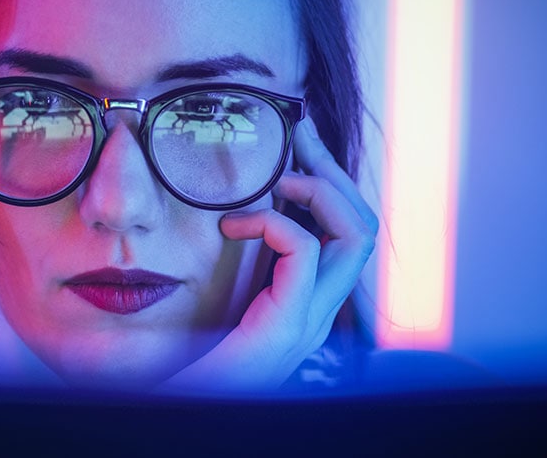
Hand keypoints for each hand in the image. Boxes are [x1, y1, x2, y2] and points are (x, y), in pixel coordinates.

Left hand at [159, 117, 377, 395]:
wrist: (183, 410)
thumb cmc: (191, 364)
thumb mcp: (220, 300)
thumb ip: (239, 265)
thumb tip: (226, 213)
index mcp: (307, 301)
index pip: (348, 232)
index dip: (331, 181)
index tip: (300, 141)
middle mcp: (318, 310)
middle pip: (363, 224)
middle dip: (333, 171)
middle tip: (299, 135)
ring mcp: (308, 320)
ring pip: (356, 234)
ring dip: (320, 191)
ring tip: (280, 178)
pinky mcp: (286, 325)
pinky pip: (306, 253)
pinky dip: (274, 223)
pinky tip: (233, 226)